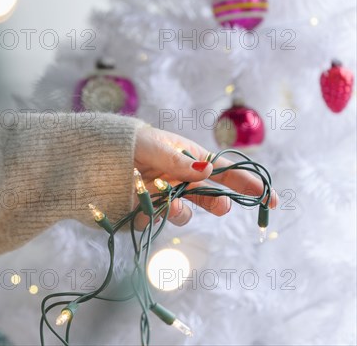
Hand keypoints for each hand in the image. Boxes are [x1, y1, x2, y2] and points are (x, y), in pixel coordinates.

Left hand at [133, 125, 277, 228]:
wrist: (92, 157)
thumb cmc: (126, 142)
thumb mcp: (152, 146)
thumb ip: (177, 161)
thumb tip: (209, 171)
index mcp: (188, 158)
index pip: (225, 171)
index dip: (248, 183)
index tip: (269, 198)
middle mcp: (180, 179)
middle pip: (209, 196)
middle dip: (217, 202)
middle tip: (221, 206)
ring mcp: (165, 196)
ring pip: (183, 212)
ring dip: (180, 210)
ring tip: (169, 202)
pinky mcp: (146, 210)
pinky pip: (156, 220)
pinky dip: (151, 214)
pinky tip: (140, 203)